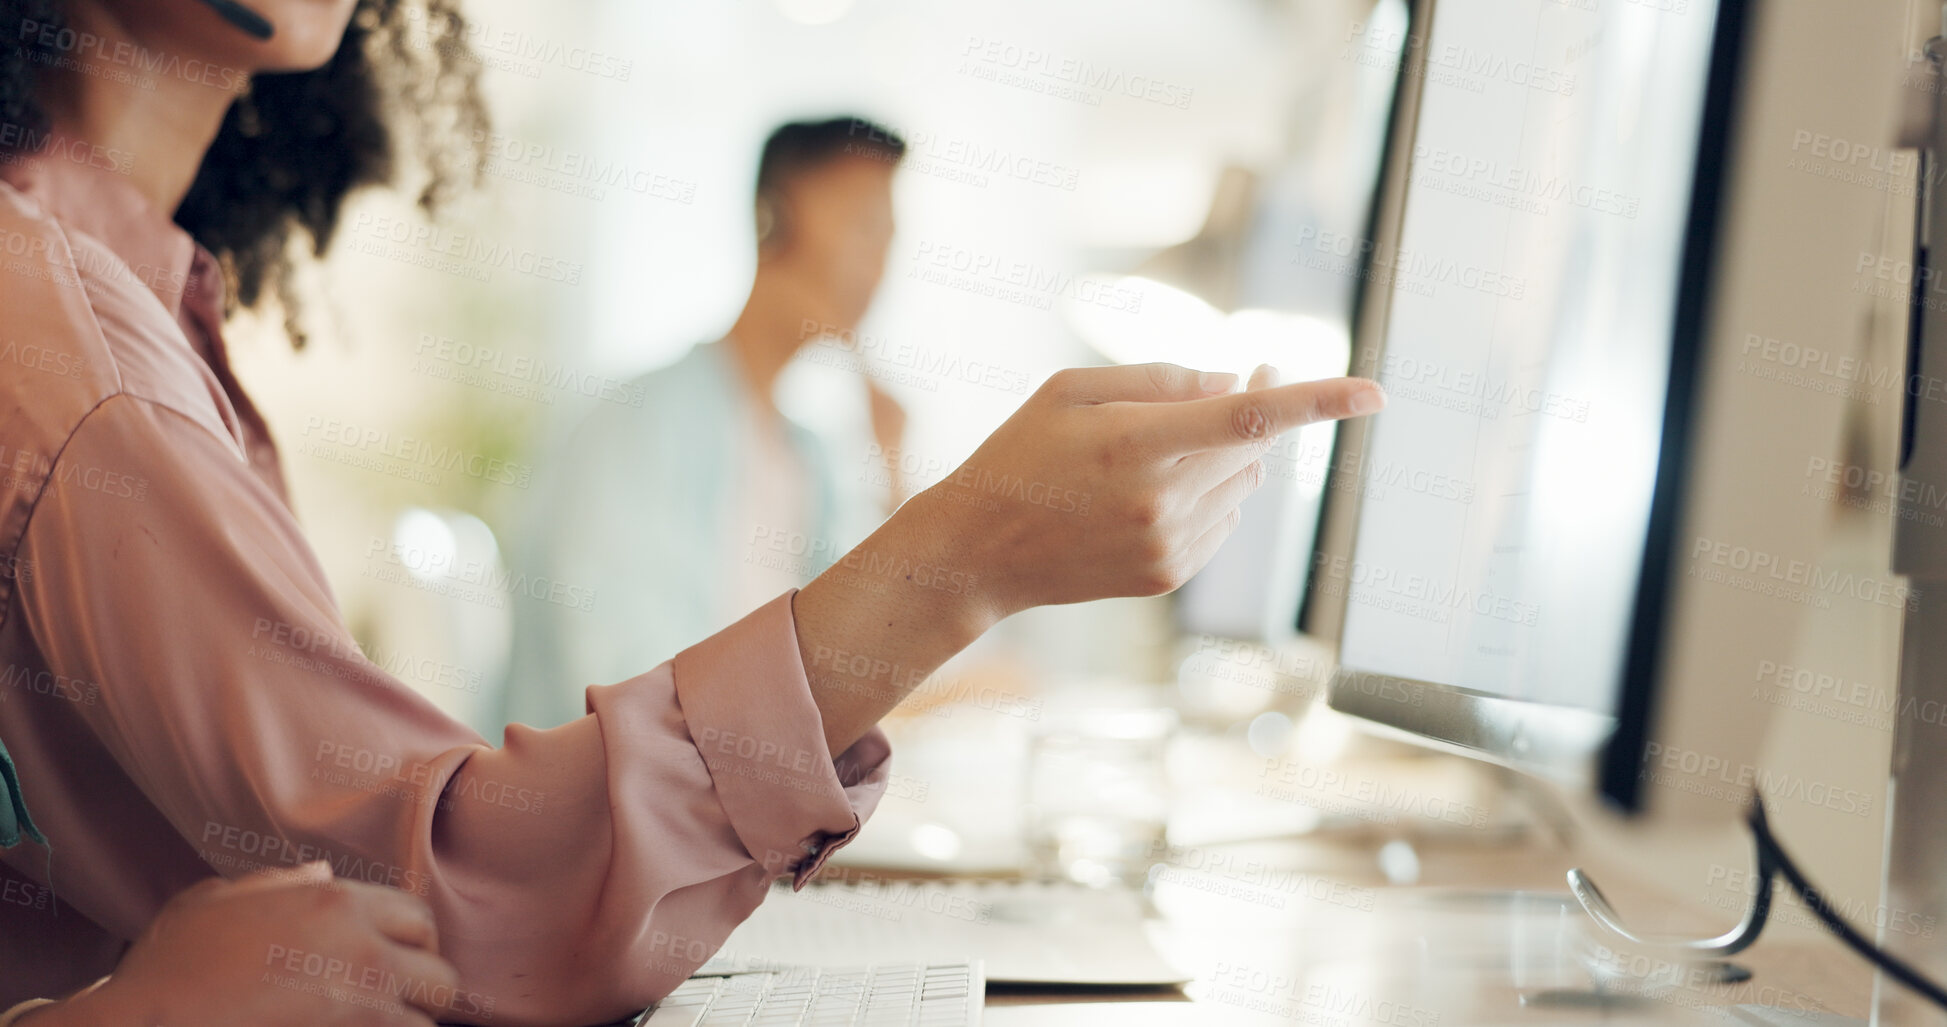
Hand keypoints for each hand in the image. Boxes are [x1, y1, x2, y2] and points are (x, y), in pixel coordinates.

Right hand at [44, 863, 460, 1026]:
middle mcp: (363, 955)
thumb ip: (281, 885)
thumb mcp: (218, 901)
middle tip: (391, 1001)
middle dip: (422, 992)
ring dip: (400, 1026)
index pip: (420, 919)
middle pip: (442, 978)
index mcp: (338, 905)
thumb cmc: (168, 968)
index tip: (397, 957)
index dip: (411, 941)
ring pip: (421, 1026)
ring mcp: (360, 1011)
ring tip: (366, 1024)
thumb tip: (319, 875)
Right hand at [929, 362, 1382, 613]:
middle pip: (1256, 446)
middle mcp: (1162, 501)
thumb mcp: (1071, 389)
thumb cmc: (1022, 454)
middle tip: (1257, 368)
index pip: (1250, 418)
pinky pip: (1224, 521)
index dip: (1319, 402)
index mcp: (1136, 445)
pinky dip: (1211, 495)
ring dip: (1232, 454)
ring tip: (1167, 446)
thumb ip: (1158, 379)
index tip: (1376, 393)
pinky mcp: (1170, 574)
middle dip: (1266, 406)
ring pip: (1246, 484)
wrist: (981, 551)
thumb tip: (1235, 384)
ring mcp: (1169, 546)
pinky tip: (1154, 493)